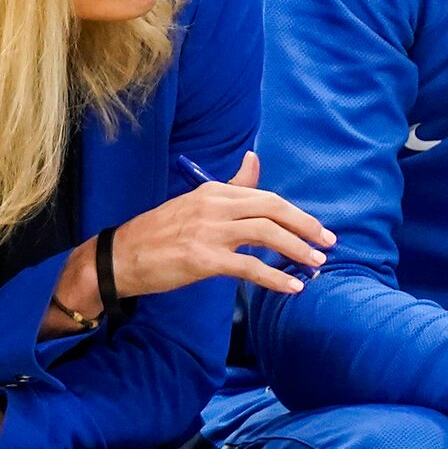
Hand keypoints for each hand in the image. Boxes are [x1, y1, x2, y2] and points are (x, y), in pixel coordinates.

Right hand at [49, 152, 334, 331]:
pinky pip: (249, 267)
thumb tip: (254, 160)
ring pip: (266, 234)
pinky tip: (291, 288)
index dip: (297, 213)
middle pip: (273, 209)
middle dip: (306, 226)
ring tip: (316, 264)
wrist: (119, 258)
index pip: (267, 197)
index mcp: (214, 192)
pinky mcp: (203, 259)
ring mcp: (209, 231)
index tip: (318, 228)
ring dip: (297, 249)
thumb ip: (230, 186)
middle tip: (329, 243)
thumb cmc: (158, 234)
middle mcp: (214, 206)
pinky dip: (274, 277)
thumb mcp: (195, 202)